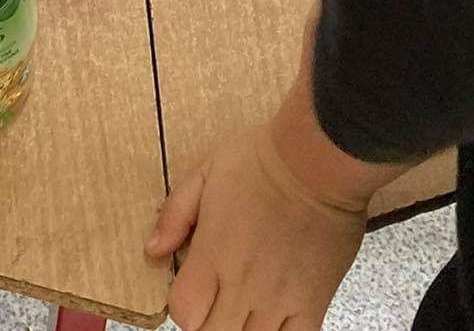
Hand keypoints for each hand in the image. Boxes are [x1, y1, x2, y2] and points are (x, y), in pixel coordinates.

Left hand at [146, 123, 367, 330]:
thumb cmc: (262, 159)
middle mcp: (244, 285)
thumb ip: (176, 213)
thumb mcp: (206, 170)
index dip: (183, 305)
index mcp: (214, 252)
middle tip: (216, 297)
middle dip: (207, 321)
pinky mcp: (313, 304)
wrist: (320, 159)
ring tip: (244, 304)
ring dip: (240, 328)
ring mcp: (279, 300)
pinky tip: (274, 317)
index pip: (184, 312)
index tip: (191, 286)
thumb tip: (153, 249)